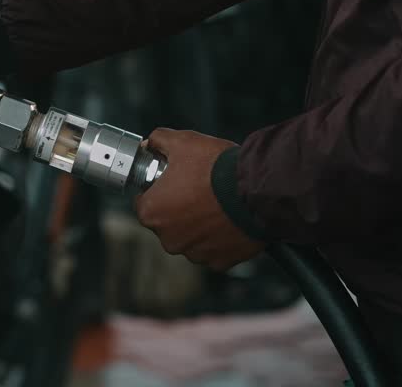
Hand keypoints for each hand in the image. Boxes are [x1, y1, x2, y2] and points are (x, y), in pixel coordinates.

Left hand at [134, 128, 264, 270]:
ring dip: (198, 225)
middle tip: (197, 190)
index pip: (145, 202)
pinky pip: (213, 250)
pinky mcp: (218, 261)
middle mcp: (169, 239)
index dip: (158, 189)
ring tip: (215, 204)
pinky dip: (218, 238)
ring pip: (190, 238)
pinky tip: (227, 219)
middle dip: (178, 209)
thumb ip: (159, 140)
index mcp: (152, 212)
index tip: (173, 182)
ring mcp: (194, 253)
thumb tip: (151, 143)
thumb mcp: (182, 142)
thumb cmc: (216, 168)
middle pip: (167, 223)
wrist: (256, 189)